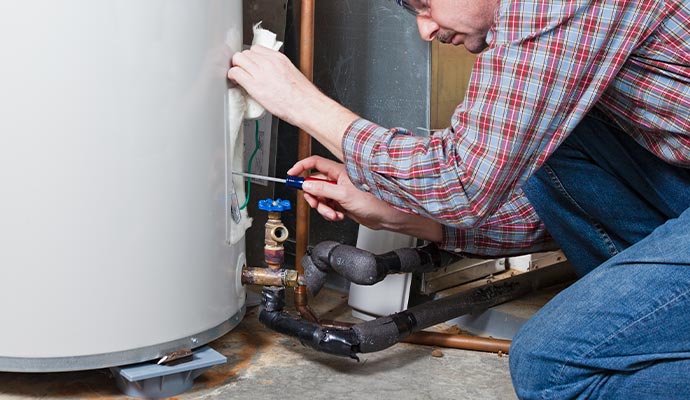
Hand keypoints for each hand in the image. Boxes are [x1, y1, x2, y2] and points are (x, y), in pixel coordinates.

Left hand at [228, 45, 318, 125]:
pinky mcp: (254, 85)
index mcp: (279, 58)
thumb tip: (270, 73)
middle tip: (244, 71)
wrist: (305, 105)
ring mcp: (260, 72)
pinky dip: (233, 76)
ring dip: (236, 67)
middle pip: (245, 53)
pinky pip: (236, 72)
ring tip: (239, 76)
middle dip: (243, 62)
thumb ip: (278, 69)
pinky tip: (236, 82)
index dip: (251, 58)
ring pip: (238, 59)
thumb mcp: (292, 73)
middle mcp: (268, 62)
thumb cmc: (301, 95)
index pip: (256, 49)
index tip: (251, 65)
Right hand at [288, 156, 442, 241]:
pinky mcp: (342, 202)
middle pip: (314, 184)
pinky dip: (330, 213)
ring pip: (320, 198)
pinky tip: (339, 215)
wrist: (386, 216)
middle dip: (314, 196)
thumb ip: (322, 189)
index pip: (314, 163)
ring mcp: (340, 191)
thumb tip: (306, 184)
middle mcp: (339, 179)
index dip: (301, 168)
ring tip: (334, 212)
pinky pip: (328, 207)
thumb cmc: (374, 201)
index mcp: (339, 171)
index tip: (291, 175)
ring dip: (323, 208)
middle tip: (317, 204)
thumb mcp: (343, 194)